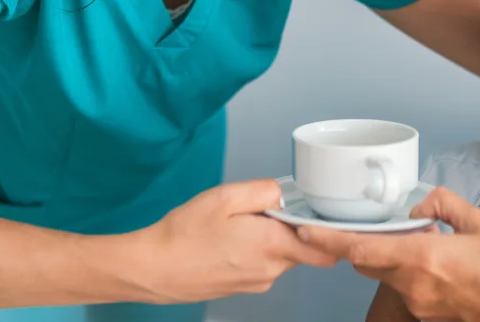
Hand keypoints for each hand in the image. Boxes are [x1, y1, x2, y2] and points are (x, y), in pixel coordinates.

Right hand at [137, 179, 336, 303]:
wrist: (154, 268)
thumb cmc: (185, 233)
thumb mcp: (225, 196)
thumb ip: (264, 191)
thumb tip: (285, 194)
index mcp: (272, 245)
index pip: (325, 248)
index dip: (324, 229)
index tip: (310, 213)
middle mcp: (270, 270)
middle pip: (302, 247)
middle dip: (288, 228)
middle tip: (257, 212)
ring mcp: (257, 283)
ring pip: (281, 256)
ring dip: (269, 240)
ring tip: (235, 227)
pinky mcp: (244, 288)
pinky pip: (262, 266)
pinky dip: (253, 252)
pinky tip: (227, 242)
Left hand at [299, 187, 479, 321]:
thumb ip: (445, 204)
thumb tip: (422, 203)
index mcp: (421, 258)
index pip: (359, 247)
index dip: (326, 238)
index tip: (303, 228)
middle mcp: (413, 284)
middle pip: (366, 261)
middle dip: (360, 241)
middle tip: (374, 221)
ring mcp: (420, 303)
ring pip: (386, 273)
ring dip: (391, 254)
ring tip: (423, 238)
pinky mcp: (430, 313)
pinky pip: (406, 286)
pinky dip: (409, 269)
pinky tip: (437, 259)